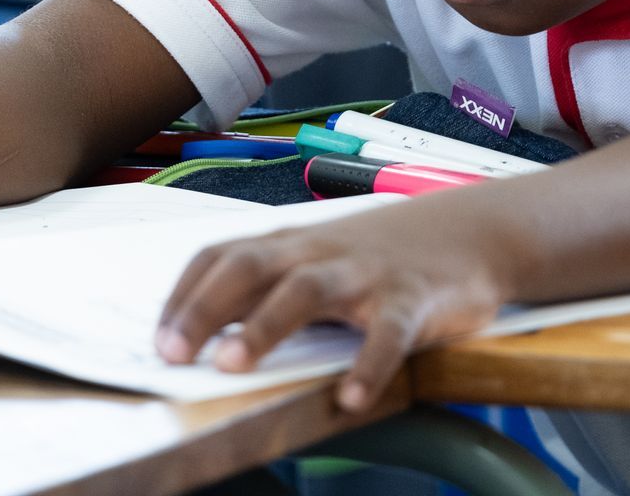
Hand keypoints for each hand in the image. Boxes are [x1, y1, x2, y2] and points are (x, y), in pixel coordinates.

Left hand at [154, 198, 512, 410]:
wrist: (473, 230)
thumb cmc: (379, 256)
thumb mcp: (320, 261)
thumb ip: (271, 289)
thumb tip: (205, 338)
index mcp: (290, 244)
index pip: (221, 257)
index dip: (184, 296)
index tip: (157, 341)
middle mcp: (320, 253)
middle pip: (251, 266)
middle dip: (206, 307)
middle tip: (173, 355)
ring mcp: (366, 274)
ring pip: (308, 289)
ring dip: (266, 325)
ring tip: (233, 366)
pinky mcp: (414, 299)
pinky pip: (388, 332)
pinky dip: (368, 365)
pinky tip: (349, 399)